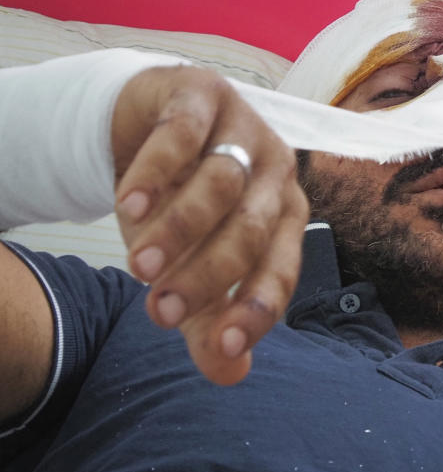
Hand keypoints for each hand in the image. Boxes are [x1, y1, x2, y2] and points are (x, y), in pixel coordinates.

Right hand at [112, 65, 308, 384]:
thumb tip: (230, 375)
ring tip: (137, 266)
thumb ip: (209, 317)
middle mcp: (276, 172)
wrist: (148, 125)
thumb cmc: (182, 204)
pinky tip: (127, 206)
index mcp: (285, 215)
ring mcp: (244, 128)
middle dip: (206, 276)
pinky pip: (184, 135)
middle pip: (251, 229)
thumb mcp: (191, 265)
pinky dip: (156, 172)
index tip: (220, 346)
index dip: (256, 308)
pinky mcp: (202, 95)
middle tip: (158, 310)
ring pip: (221, 182)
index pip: (283, 268)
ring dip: (179, 229)